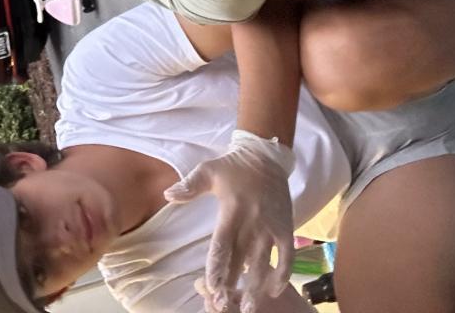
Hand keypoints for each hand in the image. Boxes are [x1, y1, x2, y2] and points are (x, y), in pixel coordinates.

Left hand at [167, 130, 296, 312]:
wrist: (266, 157)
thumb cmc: (234, 166)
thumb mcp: (208, 171)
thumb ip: (189, 186)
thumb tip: (167, 195)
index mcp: (232, 211)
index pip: (222, 246)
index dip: (217, 268)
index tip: (212, 287)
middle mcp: (253, 222)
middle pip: (241, 260)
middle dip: (233, 284)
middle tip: (225, 304)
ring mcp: (271, 227)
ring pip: (264, 263)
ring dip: (256, 287)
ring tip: (248, 307)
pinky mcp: (286, 228)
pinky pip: (287, 255)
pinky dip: (283, 274)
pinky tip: (274, 291)